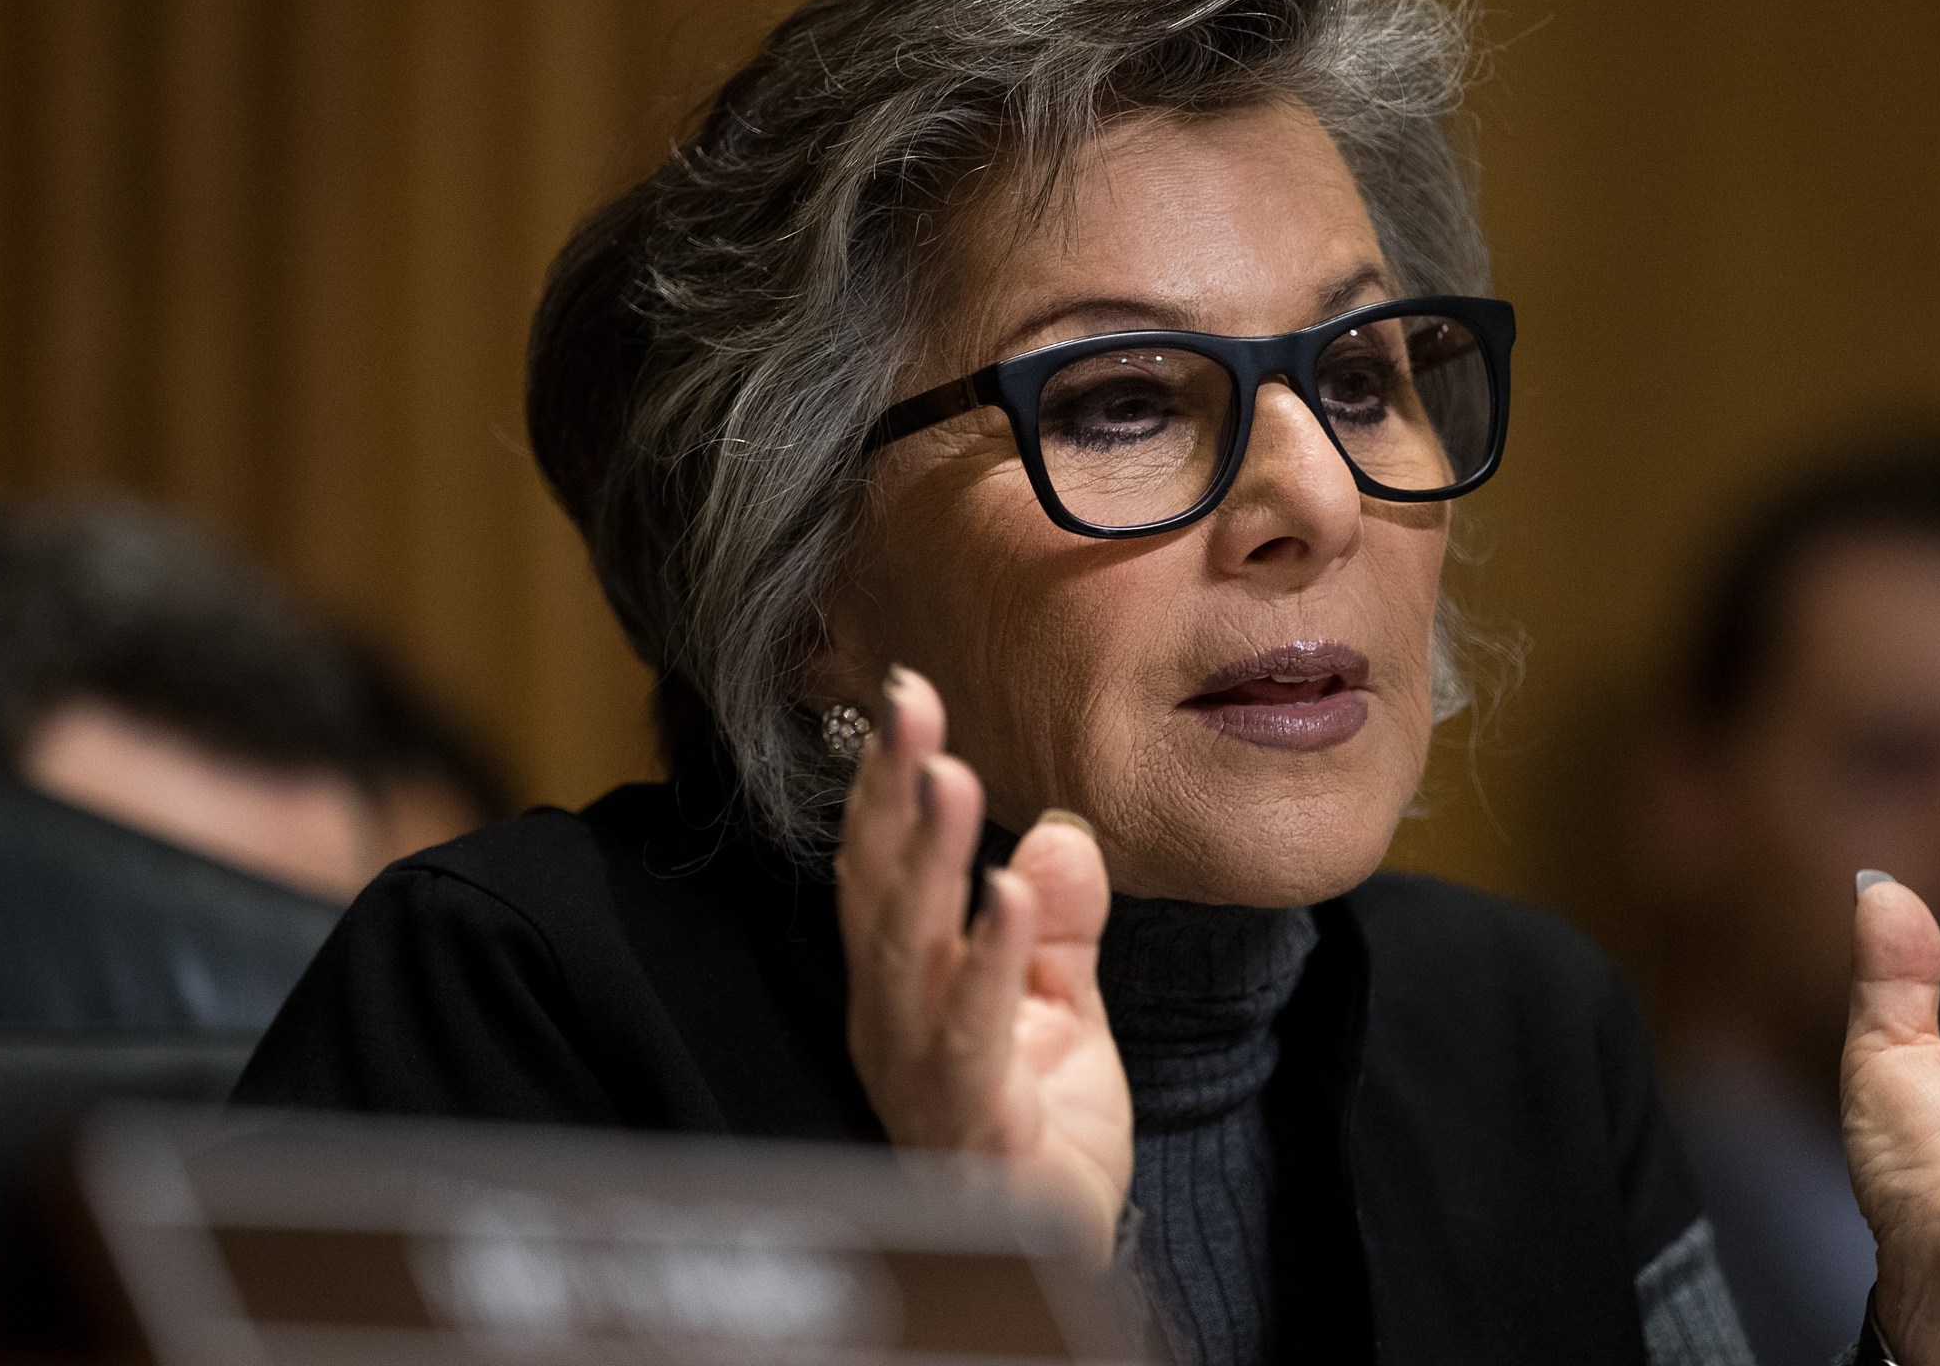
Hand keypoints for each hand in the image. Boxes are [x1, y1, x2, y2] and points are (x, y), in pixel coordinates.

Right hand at [836, 666, 1131, 1261]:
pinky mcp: (966, 1117)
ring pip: (909, 949)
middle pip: (879, 890)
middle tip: (910, 703)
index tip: (908, 692)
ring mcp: (918, 1068)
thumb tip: (1056, 831)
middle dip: (892, 793)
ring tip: (951, 774)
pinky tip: (1004, 890)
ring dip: (928, 857)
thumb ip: (1054, 921)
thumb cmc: (1042, 1131)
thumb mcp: (1058, 1004)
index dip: (888, 781)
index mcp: (903, 981)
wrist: (1059, 1247)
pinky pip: (969, 1028)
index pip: (885, 865)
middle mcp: (891, 1017)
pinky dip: (985, 957)